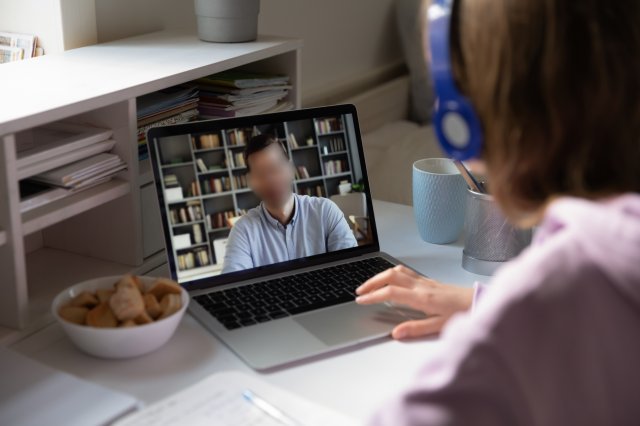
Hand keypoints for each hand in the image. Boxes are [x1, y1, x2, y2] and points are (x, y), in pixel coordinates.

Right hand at [355, 265, 472, 339]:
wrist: (478, 300)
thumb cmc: (462, 313)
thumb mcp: (440, 326)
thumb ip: (416, 329)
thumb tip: (396, 333)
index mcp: (422, 297)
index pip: (391, 292)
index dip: (373, 295)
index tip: (361, 300)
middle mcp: (421, 286)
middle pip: (390, 276)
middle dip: (371, 282)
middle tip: (359, 291)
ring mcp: (424, 281)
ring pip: (397, 271)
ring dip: (380, 276)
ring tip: (369, 285)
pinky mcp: (428, 281)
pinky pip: (405, 272)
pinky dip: (391, 274)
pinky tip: (389, 280)